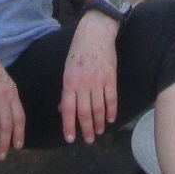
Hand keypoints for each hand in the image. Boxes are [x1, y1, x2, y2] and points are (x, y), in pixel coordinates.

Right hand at [0, 37, 26, 158]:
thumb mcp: (2, 79)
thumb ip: (7, 96)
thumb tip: (9, 116)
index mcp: (11, 91)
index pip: (19, 117)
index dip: (19, 133)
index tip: (18, 146)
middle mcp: (2, 96)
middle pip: (6, 125)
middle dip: (5, 143)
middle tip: (2, 156)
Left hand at [60, 17, 120, 143]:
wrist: (95, 33)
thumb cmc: (78, 52)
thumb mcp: (68, 70)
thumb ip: (67, 91)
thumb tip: (63, 110)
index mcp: (69, 82)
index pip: (68, 109)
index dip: (69, 126)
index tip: (70, 139)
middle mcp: (83, 83)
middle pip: (84, 113)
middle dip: (87, 129)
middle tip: (89, 140)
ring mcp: (98, 81)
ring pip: (99, 108)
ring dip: (99, 123)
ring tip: (99, 132)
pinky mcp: (110, 77)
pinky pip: (111, 99)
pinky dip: (111, 111)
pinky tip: (111, 119)